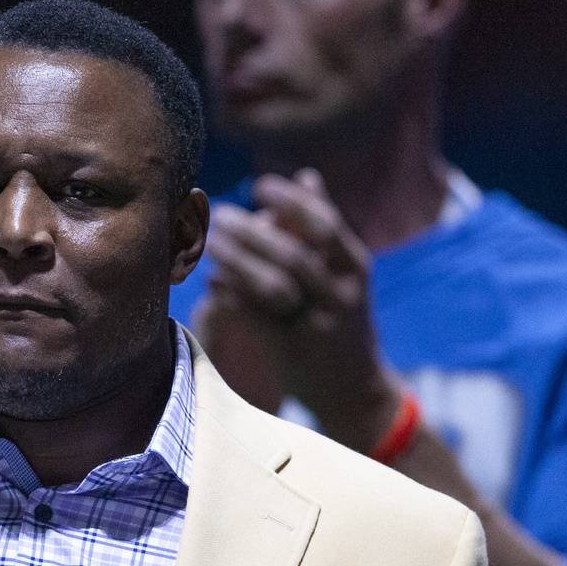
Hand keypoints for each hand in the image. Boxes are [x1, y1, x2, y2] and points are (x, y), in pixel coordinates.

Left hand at [200, 169, 402, 450]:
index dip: (292, 201)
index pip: (325, 225)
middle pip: (293, 255)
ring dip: (237, 261)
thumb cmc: (343, 318)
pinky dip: (232, 295)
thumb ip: (325, 227)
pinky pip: (256, 317)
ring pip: (273, 286)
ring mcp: (317, 325)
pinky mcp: (292, 351)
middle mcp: (340, 295)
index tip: (260, 185)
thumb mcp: (346, 273)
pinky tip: (212, 281)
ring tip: (210, 242)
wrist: (355, 389)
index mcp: (356, 268)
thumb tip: (306, 176)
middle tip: (222, 214)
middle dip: (253, 232)